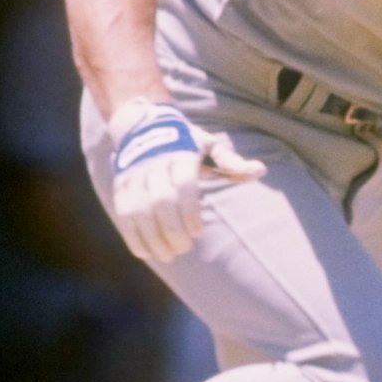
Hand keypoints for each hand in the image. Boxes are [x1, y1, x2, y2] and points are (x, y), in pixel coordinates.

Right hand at [105, 100, 263, 263]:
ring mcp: (134, 174)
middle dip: (172, 230)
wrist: (144, 126)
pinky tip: (146, 253)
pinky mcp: (120, 185)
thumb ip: (231, 162)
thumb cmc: (187, 142)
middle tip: (184, 248)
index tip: (198, 232)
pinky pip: (123, 214)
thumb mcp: (209, 146)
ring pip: (138, 210)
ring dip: (152, 238)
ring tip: (168, 256)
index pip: (183, 186)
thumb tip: (260, 171)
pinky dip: (133, 236)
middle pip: (160, 201)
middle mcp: (154, 163)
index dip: (189, 213)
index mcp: (180, 153)